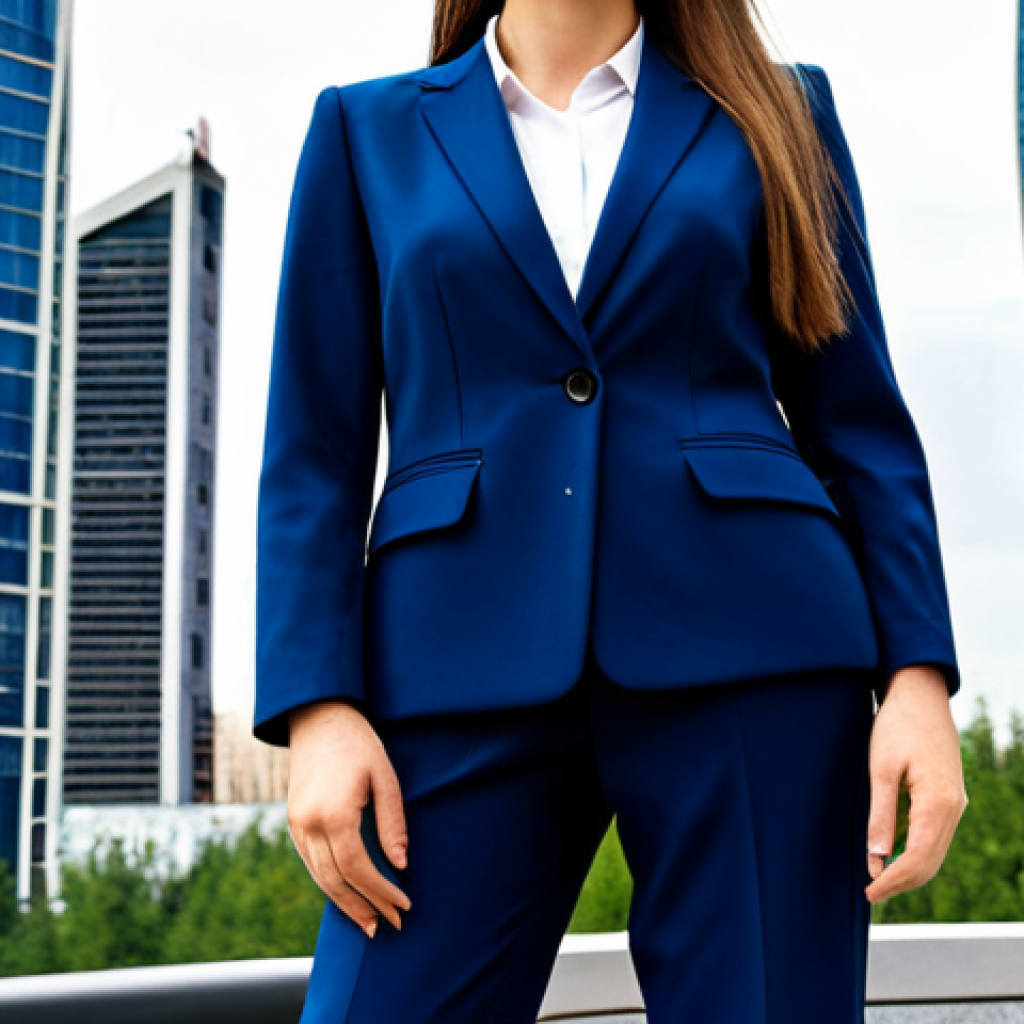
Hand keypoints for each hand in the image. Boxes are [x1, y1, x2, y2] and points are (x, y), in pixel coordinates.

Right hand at [286, 700, 411, 936]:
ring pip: (319, 877)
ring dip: (344, 903)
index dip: (381, 891)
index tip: (404, 906)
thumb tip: (400, 865)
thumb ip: (392, 822)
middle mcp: (309, 824)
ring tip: (369, 923)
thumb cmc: (359, 745)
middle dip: (364, 907)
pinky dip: (329, 883)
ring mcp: (297, 824)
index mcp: (334, 813)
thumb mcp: (385, 778)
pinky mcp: (293, 822)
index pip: (359, 868)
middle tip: (389, 927)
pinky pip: (310, 862)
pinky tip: (347, 895)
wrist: (319, 719)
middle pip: (336, 880)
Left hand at [864, 665, 967, 902]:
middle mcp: (953, 808)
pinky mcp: (948, 796)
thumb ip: (881, 813)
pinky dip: (915, 851)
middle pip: (931, 862)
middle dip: (901, 882)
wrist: (920, 696)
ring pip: (935, 851)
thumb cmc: (897, 726)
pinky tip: (892, 855)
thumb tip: (877, 856)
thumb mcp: (880, 768)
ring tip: (878, 880)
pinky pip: (934, 835)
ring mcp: (954, 803)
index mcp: (938, 802)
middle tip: (870, 893)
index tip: (869, 892)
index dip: (894, 881)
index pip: (919, 858)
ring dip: (909, 870)